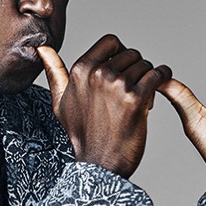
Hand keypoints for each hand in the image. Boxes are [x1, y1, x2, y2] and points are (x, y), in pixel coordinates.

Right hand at [37, 35, 170, 177]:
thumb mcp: (60, 102)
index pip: (111, 41)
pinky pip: (158, 75)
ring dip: (149, 78)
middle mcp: (98, 74)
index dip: (121, 53)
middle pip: (132, 54)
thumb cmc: (81, 134)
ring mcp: (117, 85)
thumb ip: (54, 72)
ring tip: (142, 98)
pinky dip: (163, 78)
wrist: (99, 164)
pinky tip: (159, 89)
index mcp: (81, 70)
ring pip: (145, 66)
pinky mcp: (136, 99)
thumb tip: (42, 48)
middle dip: (136, 69)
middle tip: (134, 90)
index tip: (123, 70)